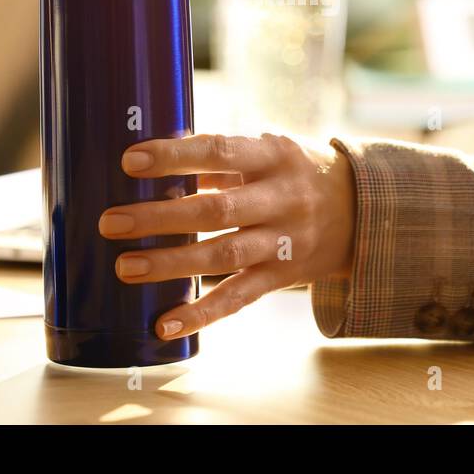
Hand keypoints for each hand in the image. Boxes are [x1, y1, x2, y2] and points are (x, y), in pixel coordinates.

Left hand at [99, 134, 356, 340]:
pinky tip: (164, 324)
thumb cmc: (294, 170)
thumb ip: (219, 156)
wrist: (362, 207)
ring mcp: (285, 241)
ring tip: (125, 267)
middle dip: (160, 218)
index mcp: (274, 155)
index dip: (175, 156)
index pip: (220, 152)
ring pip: (224, 256)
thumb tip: (151, 158)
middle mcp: (282, 198)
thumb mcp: (268, 149)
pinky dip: (201, 313)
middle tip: (111, 222)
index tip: (129, 161)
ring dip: (171, 264)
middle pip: (216, 210)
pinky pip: (240, 298)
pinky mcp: (284, 277)